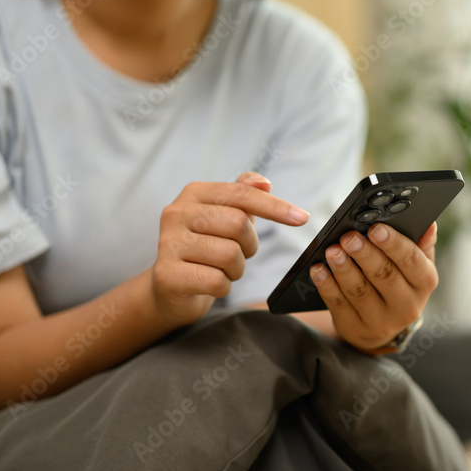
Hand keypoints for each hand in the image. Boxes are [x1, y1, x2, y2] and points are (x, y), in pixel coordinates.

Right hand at [150, 172, 308, 325]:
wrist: (170, 288)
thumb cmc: (205, 248)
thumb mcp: (224, 216)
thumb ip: (244, 195)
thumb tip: (263, 182)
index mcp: (194, 193)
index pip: (242, 194)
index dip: (276, 207)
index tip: (303, 218)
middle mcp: (177, 213)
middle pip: (239, 224)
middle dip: (249, 245)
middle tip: (238, 253)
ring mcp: (169, 243)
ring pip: (230, 255)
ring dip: (236, 269)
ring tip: (219, 268)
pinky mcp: (167, 275)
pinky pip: (217, 281)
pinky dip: (223, 286)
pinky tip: (209, 283)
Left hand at [309, 222, 438, 352]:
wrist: (382, 325)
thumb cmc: (399, 284)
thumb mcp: (415, 267)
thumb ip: (420, 245)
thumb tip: (429, 225)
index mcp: (425, 283)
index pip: (412, 261)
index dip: (394, 244)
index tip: (376, 228)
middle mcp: (407, 305)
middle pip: (384, 275)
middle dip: (365, 254)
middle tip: (349, 237)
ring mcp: (381, 321)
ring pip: (359, 291)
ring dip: (344, 268)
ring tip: (332, 251)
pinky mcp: (355, 328)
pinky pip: (338, 304)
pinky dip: (327, 285)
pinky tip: (318, 270)